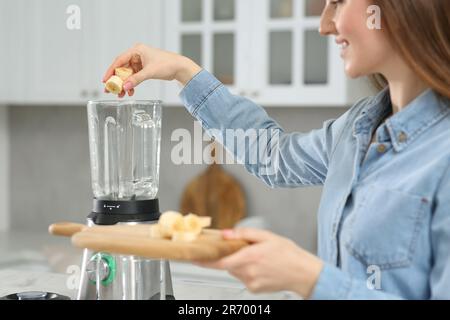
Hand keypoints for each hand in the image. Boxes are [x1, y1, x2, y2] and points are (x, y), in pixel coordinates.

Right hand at [102, 43, 201, 97]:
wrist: (180, 68)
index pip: (119, 60)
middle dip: (117, 80)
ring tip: (121, 94)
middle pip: (122, 68)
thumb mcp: (149, 72)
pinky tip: (131, 92)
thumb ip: (136, 80)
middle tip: (110, 90)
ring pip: (128, 74)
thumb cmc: (167, 64)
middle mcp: (137, 54)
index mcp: (137, 50)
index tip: (105, 80)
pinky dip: (132, 84)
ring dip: (124, 84)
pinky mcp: (145, 68)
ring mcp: (141, 61)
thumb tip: (125, 87)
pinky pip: (134, 77)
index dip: (111, 71)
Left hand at [194, 228, 323, 298]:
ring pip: (236, 271)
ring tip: (259, 258)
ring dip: (241, 263)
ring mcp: (251, 283)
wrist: (304, 273)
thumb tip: (226, 234)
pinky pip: (244, 278)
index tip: (194, 257)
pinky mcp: (254, 289)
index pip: (220, 261)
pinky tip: (262, 267)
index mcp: (250, 257)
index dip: (204, 260)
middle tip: (246, 249)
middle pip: (228, 264)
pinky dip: (248, 271)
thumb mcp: (268, 236)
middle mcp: (248, 272)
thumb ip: (244, 234)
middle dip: (232, 255)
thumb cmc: (289, 254)